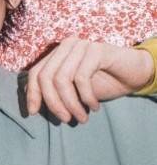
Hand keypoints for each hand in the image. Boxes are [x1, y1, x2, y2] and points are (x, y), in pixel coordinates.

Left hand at [26, 36, 154, 122]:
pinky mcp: (96, 50)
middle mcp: (66, 46)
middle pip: (45, 76)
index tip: (33, 113)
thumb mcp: (73, 91)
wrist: (133, 75)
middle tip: (65, 119)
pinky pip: (81, 77)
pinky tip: (94, 106)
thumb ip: (53, 93)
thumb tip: (30, 106)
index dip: (32, 94)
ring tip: (81, 117)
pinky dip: (86, 97)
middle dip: (52, 102)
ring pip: (61, 79)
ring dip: (70, 104)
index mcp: (57, 53)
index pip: (35, 73)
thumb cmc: (101, 83)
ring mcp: (81, 45)